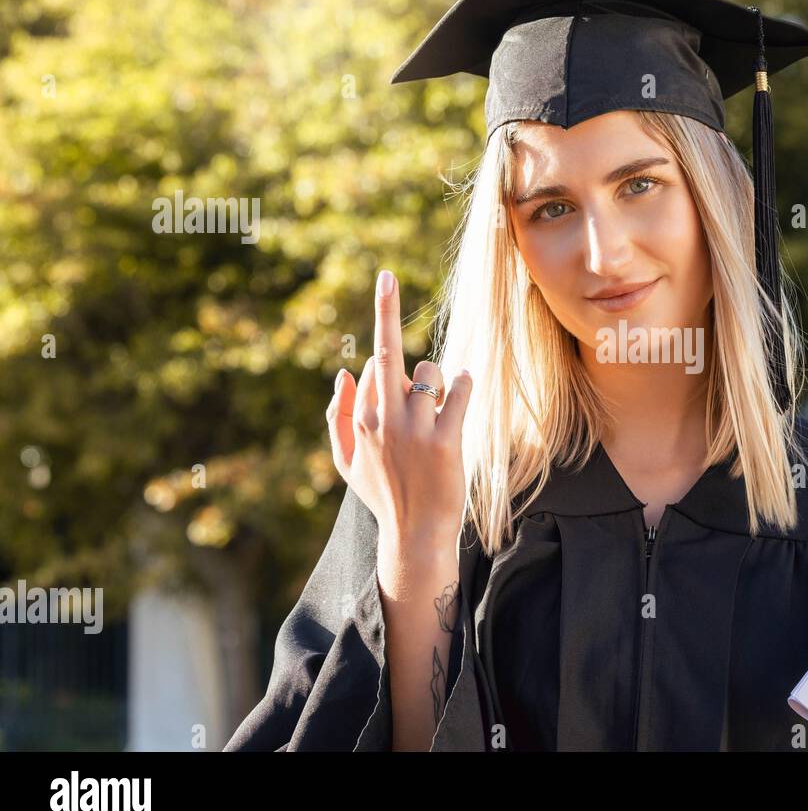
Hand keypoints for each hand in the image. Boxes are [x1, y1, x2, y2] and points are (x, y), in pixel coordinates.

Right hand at [325, 269, 472, 598]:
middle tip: (385, 275)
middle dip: (384, 309)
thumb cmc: (383, 494)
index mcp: (362, 419)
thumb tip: (343, 371)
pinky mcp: (446, 439)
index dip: (392, 363)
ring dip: (440, 379)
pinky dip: (465, 382)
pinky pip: (460, 391)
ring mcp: (414, 428)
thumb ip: (338, 416)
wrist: (414, 534)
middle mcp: (384, 418)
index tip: (390, 320)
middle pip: (387, 351)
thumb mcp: (346, 462)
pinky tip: (466, 383)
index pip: (375, 365)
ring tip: (441, 409)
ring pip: (430, 372)